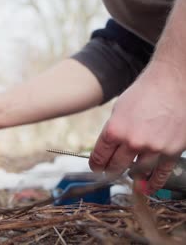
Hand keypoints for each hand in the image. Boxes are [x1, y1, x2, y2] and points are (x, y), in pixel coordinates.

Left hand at [90, 61, 185, 192]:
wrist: (173, 82)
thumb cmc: (144, 92)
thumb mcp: (118, 110)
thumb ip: (114, 132)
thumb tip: (108, 149)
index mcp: (114, 130)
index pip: (99, 156)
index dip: (95, 165)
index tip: (96, 168)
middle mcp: (132, 142)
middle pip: (115, 167)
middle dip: (109, 171)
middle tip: (108, 172)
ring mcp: (153, 148)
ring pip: (137, 172)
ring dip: (131, 176)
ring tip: (129, 178)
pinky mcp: (172, 151)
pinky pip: (162, 173)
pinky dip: (154, 182)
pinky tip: (148, 187)